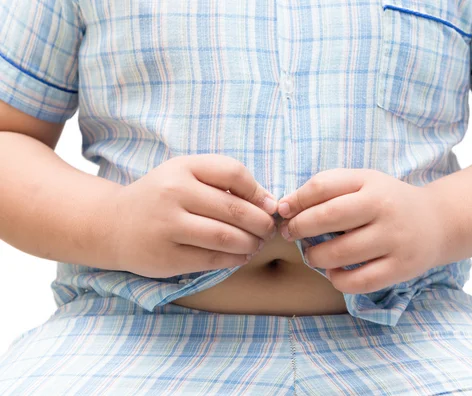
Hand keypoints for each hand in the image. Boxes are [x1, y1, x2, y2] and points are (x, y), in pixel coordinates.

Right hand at [108, 154, 277, 277]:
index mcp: (182, 167)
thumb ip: (223, 180)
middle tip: (269, 230)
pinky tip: (241, 255)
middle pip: (235, 209)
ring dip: (251, 243)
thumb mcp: (185, 175)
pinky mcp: (167, 257)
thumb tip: (269, 202)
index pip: (234, 173)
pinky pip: (212, 259)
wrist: (112, 224)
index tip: (269, 205)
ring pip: (226, 236)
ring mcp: (168, 226)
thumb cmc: (161, 197)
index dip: (259, 191)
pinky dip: (235, 259)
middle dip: (261, 222)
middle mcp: (173, 193)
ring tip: (257, 243)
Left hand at [277, 169, 444, 293]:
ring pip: (340, 253)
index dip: (295, 200)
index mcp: (370, 182)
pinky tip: (334, 272)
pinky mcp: (400, 268)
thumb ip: (325, 189)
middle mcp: (384, 208)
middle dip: (299, 228)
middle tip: (290, 234)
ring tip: (313, 255)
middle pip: (328, 217)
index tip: (284, 212)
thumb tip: (284, 207)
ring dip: (315, 257)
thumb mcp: (363, 183)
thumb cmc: (387, 201)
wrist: (437, 222)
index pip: (322, 186)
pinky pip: (359, 282)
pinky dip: (338, 280)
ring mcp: (394, 239)